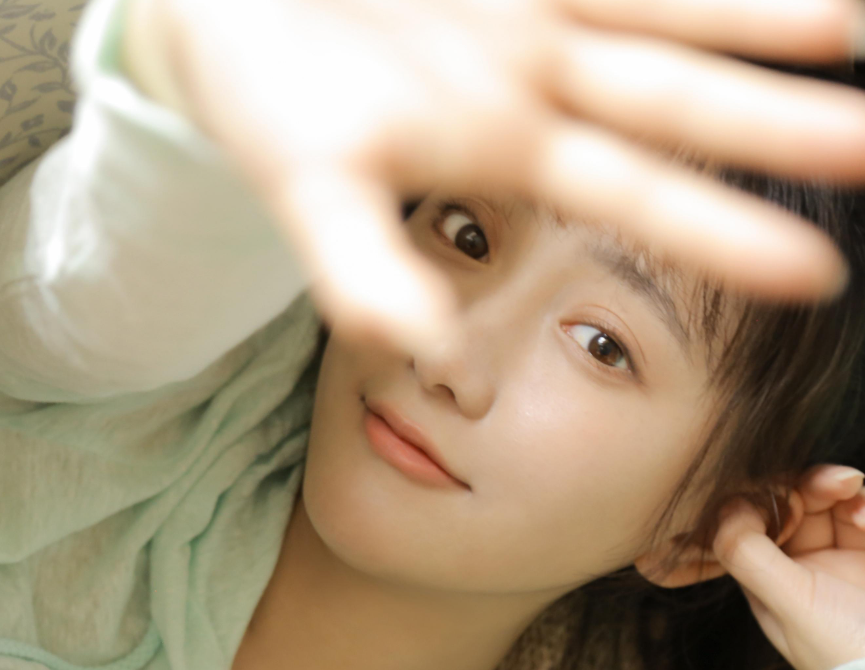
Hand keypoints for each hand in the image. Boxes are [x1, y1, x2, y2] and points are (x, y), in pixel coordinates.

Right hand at [125, 0, 864, 350]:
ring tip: (856, 33)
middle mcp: (535, 90)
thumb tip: (428, 364)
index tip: (816, 276)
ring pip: (666, 25)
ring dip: (760, 30)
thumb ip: (365, 274)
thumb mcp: (309, 194)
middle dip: (777, 132)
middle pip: (676, 110)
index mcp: (500, 156)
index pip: (632, 202)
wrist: (230, 14)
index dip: (720, 238)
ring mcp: (533, 18)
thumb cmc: (264, 105)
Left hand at [713, 464, 864, 669]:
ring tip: (850, 486)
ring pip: (824, 501)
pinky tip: (864, 515)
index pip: (749, 518)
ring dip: (835, 485)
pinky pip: (858, 514)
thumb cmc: (844, 653)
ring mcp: (832, 559)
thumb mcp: (790, 605)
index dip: (761, 495)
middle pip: (788, 502)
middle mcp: (793, 564)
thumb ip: (749, 556)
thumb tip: (726, 504)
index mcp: (762, 576)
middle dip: (805, 482)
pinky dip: (862, 505)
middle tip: (833, 480)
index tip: (777, 491)